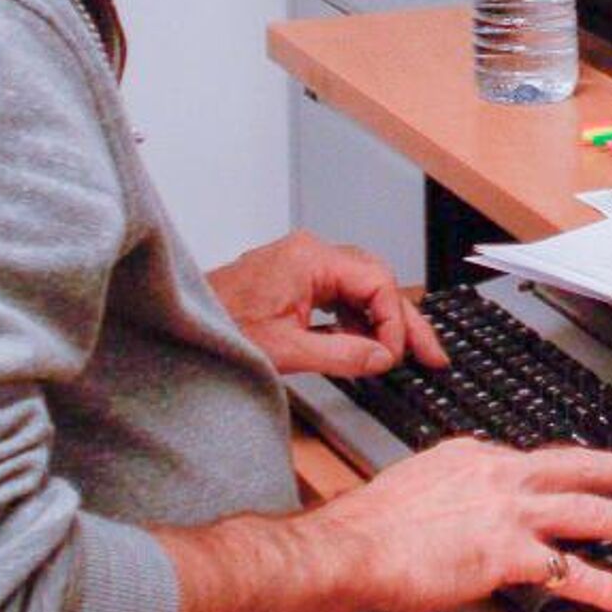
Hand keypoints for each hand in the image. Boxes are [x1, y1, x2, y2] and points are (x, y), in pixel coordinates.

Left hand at [209, 230, 445, 376]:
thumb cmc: (218, 327)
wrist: (180, 324)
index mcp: (310, 258)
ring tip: (404, 354)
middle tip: (431, 353)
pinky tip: (365, 345)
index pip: (376, 282)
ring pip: (360, 287)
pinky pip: (339, 294)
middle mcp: (310, 253)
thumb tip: (383, 357)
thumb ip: (342, 352)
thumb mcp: (286, 349)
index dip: (394, 322)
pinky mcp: (294, 280)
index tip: (397, 355)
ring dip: (382, 320)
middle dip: (403, 319)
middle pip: (375, 280)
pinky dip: (356, 319)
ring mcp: (302, 265)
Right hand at [316, 438, 611, 611]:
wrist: (354, 545)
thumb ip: (451, 489)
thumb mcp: (418, 485)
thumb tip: (460, 506)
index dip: (564, 473)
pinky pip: (567, 571)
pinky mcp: (506, 554)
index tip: (587, 476)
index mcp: (473, 455)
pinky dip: (602, 585)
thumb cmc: (372, 525)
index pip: (532, 461)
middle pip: (577, 467)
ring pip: (587, 511)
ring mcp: (506, 512)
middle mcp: (498, 474)